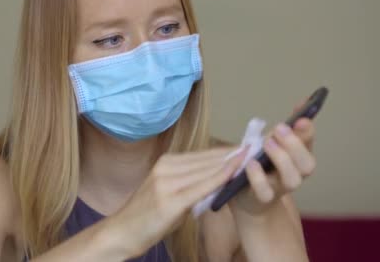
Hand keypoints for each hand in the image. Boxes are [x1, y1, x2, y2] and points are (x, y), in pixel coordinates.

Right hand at [110, 147, 246, 257]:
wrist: (122, 232)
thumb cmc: (147, 216)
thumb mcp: (169, 193)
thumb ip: (190, 183)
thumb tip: (218, 177)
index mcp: (166, 163)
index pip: (203, 155)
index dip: (227, 151)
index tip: (248, 147)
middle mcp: (166, 168)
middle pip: (207, 159)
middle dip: (233, 154)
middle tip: (257, 147)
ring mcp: (167, 183)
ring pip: (206, 169)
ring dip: (231, 163)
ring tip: (253, 157)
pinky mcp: (170, 200)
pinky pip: (201, 186)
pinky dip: (220, 177)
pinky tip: (235, 171)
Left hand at [230, 102, 316, 215]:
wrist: (246, 197)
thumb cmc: (264, 166)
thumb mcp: (274, 143)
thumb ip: (288, 126)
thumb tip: (304, 101)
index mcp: (298, 157)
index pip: (309, 143)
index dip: (307, 131)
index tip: (301, 119)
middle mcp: (294, 174)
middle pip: (307, 164)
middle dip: (295, 145)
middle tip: (279, 129)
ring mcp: (279, 188)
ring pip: (292, 180)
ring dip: (282, 159)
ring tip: (267, 143)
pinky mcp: (261, 198)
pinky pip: (265, 192)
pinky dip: (258, 177)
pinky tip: (251, 163)